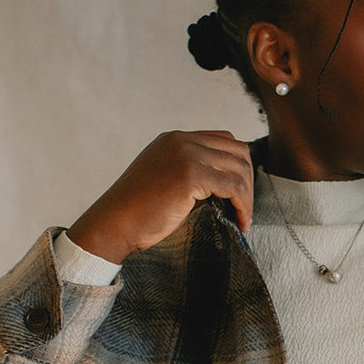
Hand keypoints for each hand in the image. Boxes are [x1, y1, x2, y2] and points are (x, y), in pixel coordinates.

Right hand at [68, 131, 254, 263]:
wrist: (115, 223)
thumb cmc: (139, 212)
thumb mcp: (166, 181)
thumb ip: (193, 174)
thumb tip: (227, 186)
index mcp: (175, 139)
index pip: (223, 140)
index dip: (237, 167)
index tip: (238, 194)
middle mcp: (182, 140)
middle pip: (237, 151)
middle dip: (248, 180)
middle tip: (244, 208)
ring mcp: (186, 154)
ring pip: (239, 169)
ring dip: (248, 196)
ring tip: (243, 218)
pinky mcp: (191, 174)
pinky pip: (233, 186)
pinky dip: (243, 205)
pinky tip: (240, 221)